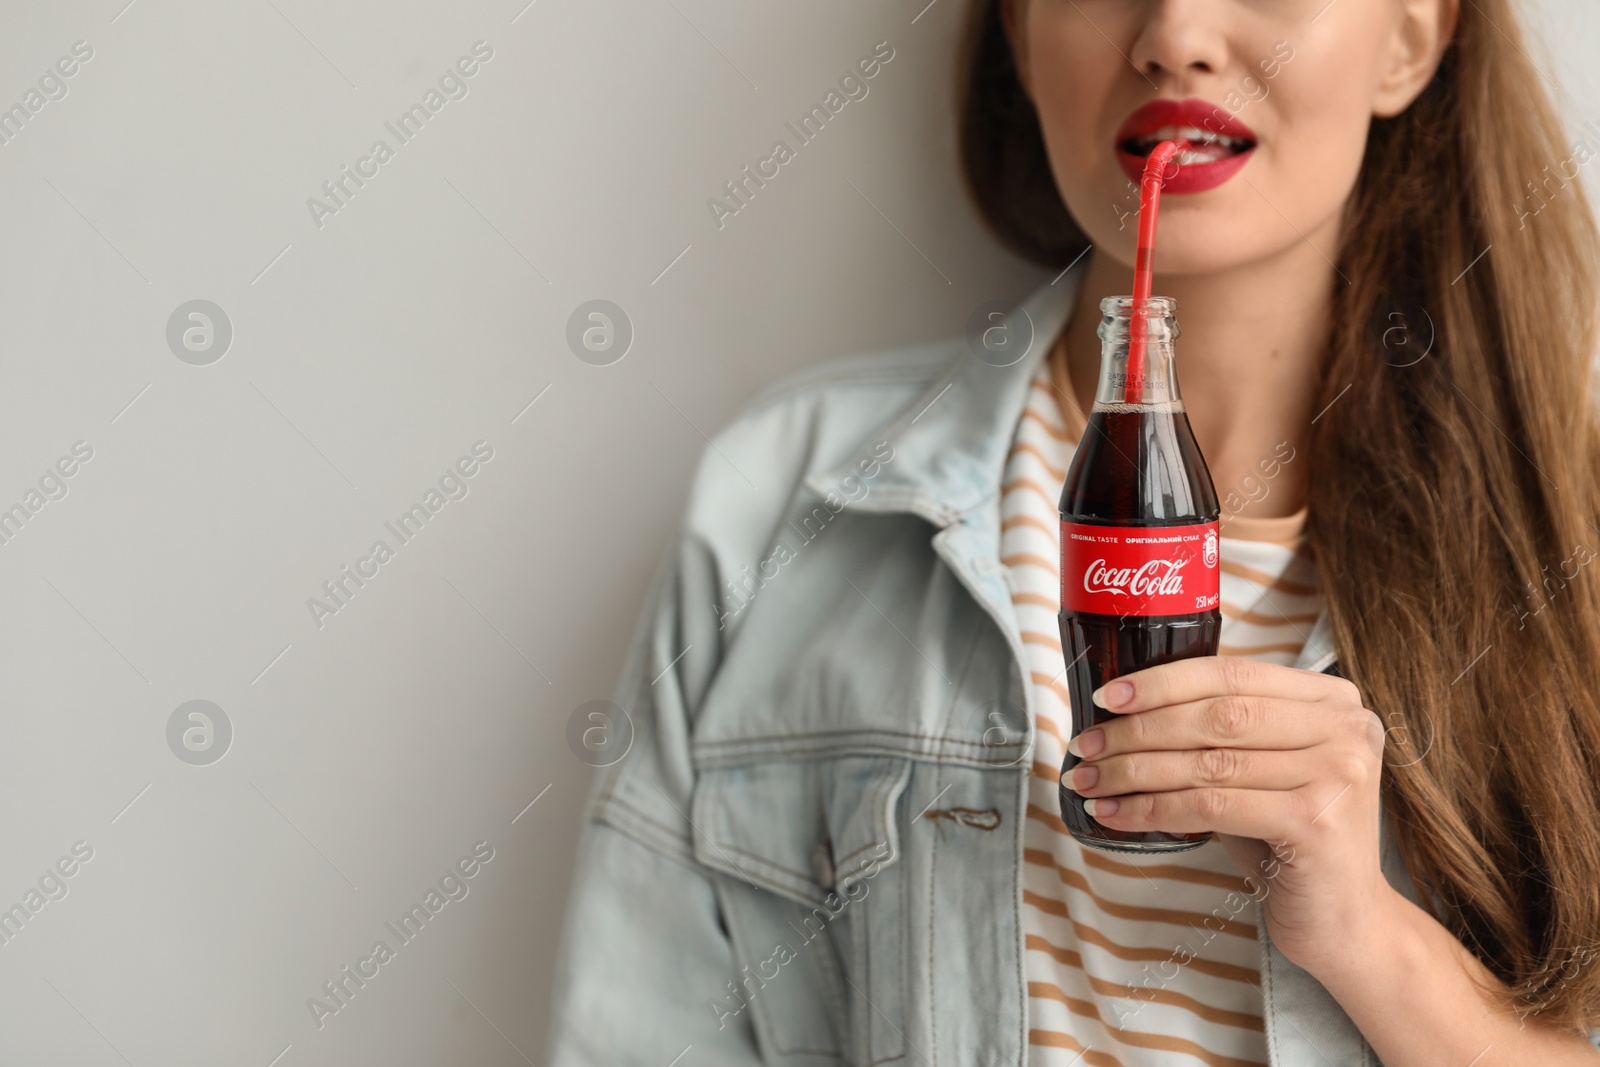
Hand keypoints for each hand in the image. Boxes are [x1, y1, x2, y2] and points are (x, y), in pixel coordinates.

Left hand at [1061, 655, 1397, 973]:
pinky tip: (1116, 814)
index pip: (1233, 675)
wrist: (1343, 919)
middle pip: (1218, 716)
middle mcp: (1346, 729)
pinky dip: (1154, 809)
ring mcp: (1337, 775)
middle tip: (1086, 745)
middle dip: (1139, 730)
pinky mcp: (1316, 823)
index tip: (1107, 698)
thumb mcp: (1261, 770)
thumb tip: (1122, 713)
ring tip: (1089, 780)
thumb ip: (1218, 731)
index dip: (1163, 683)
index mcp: (1333, 700)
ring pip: (1209, 763)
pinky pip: (1212, 808)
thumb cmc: (1289, 837)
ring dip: (1134, 771)